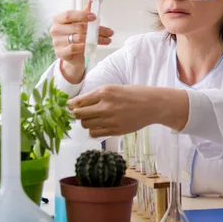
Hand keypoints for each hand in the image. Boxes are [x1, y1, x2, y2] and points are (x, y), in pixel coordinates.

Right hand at [50, 0, 113, 82]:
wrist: (74, 54)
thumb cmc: (78, 33)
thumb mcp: (85, 18)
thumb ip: (91, 3)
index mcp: (58, 18)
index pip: (69, 15)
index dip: (82, 15)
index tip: (96, 17)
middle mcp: (55, 29)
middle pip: (77, 28)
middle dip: (96, 30)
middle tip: (110, 32)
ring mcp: (56, 42)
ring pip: (79, 38)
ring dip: (96, 39)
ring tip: (107, 39)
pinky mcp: (60, 53)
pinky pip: (75, 48)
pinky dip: (87, 47)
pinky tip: (96, 46)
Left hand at [68, 85, 189, 137]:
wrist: (152, 105)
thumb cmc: (134, 94)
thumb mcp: (114, 88)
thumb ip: (97, 95)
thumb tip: (78, 103)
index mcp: (104, 92)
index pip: (78, 102)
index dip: (71, 105)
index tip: (69, 106)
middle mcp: (105, 106)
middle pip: (79, 115)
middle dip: (77, 114)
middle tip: (81, 113)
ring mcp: (109, 120)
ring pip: (85, 125)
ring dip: (86, 122)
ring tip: (93, 118)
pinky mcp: (114, 130)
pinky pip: (94, 133)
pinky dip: (93, 130)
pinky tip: (99, 125)